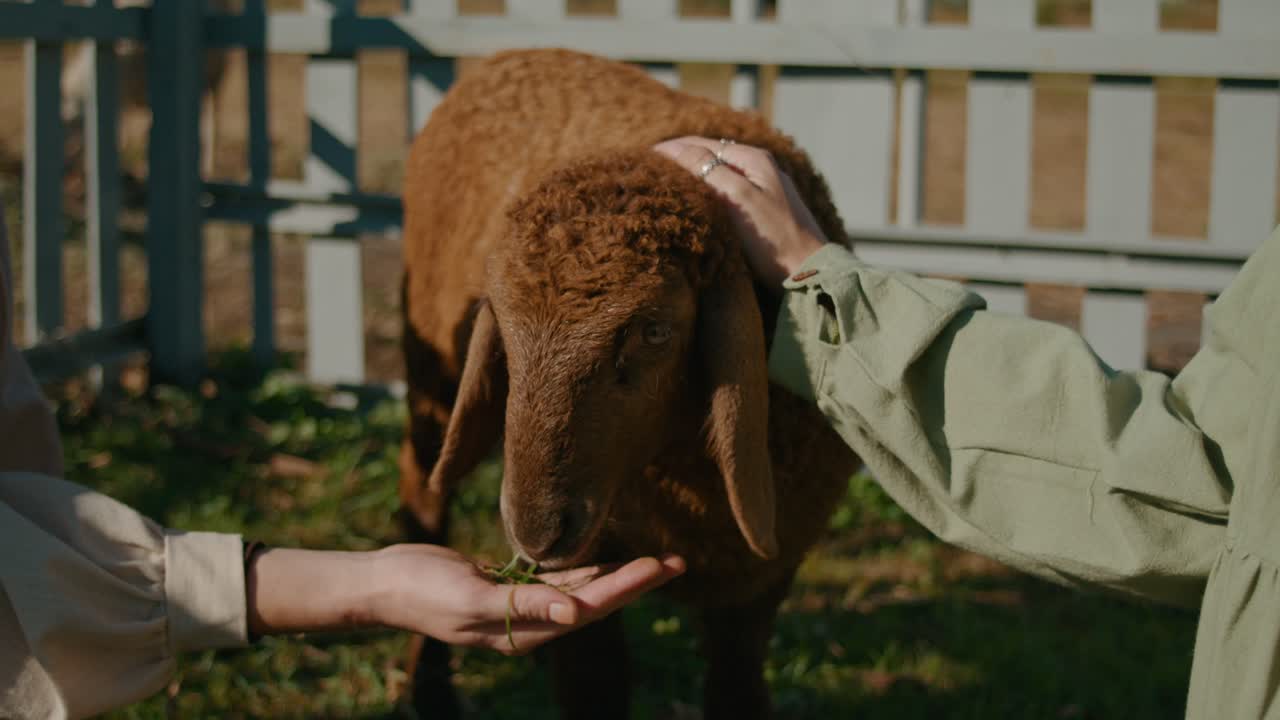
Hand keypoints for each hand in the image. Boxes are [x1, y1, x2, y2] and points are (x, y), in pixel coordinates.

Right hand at [247, 545, 684, 655]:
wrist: (385, 581)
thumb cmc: (424, 589)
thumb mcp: (473, 597)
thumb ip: (526, 604)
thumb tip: (577, 612)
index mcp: (526, 632)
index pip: (590, 609)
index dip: (628, 589)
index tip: (663, 568)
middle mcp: (530, 625)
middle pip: (596, 602)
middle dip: (636, 583)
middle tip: (677, 561)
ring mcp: (520, 608)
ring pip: (581, 591)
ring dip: (617, 577)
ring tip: (655, 561)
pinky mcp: (509, 588)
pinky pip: (556, 580)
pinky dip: (583, 570)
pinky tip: (605, 559)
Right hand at [653, 136, 827, 288]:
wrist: (809, 275)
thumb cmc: (774, 240)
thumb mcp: (737, 199)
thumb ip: (708, 170)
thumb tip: (675, 149)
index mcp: (754, 159)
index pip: (702, 145)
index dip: (672, 149)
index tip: (643, 158)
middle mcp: (760, 168)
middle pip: (711, 157)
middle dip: (680, 160)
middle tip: (647, 170)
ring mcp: (764, 189)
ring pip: (719, 175)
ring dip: (693, 176)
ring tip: (664, 184)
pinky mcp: (764, 211)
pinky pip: (728, 192)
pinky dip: (707, 192)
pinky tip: (694, 203)